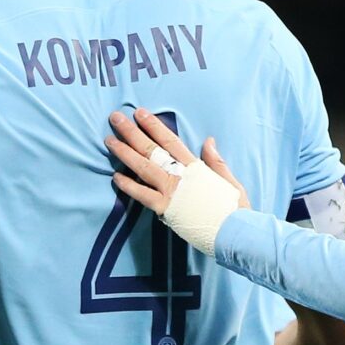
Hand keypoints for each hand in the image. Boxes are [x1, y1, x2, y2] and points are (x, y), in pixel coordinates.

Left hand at [105, 108, 249, 216]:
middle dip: (132, 132)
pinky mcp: (166, 209)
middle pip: (151, 149)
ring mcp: (171, 191)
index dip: (154, 125)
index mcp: (195, 166)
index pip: (170, 141)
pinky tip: (115, 176)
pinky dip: (129, 186)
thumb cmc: (234, 208)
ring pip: (143, 168)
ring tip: (109, 141)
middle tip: (115, 118)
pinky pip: (142, 195)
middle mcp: (179, 175)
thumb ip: (216, 160)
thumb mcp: (229, 179)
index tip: (140, 113)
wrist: (235, 231)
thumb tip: (208, 140)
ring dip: (125, 153)